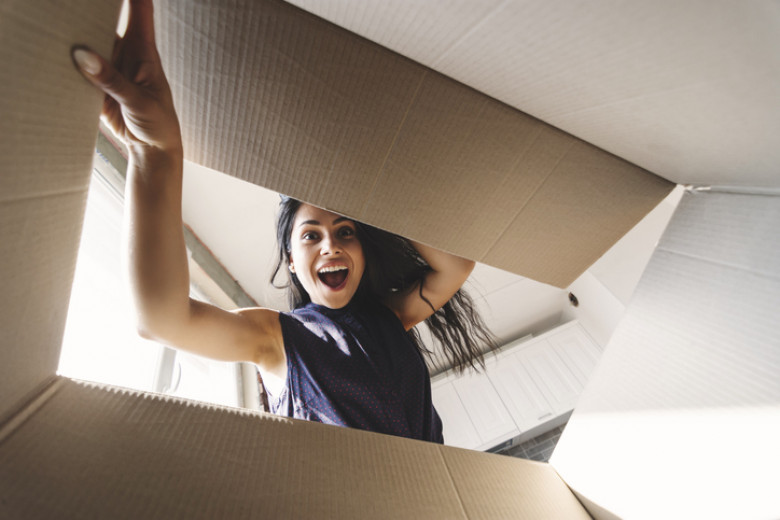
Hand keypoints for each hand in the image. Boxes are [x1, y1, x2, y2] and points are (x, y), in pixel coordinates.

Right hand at [72, 0, 181, 155]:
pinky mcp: (96, 85)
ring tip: (59, 33)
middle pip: (105, 22)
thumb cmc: (159, 123)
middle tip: (71, 9)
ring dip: (75, 40)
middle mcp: (125, 54)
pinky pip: (78, 69)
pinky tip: (55, 57)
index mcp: (144, 51)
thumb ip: (112, 80)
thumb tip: (83, 55)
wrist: (152, 149)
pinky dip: (68, 65)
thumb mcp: (139, 101)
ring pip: (88, 44)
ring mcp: (109, 68)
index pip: (140, 11)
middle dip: (90, 14)